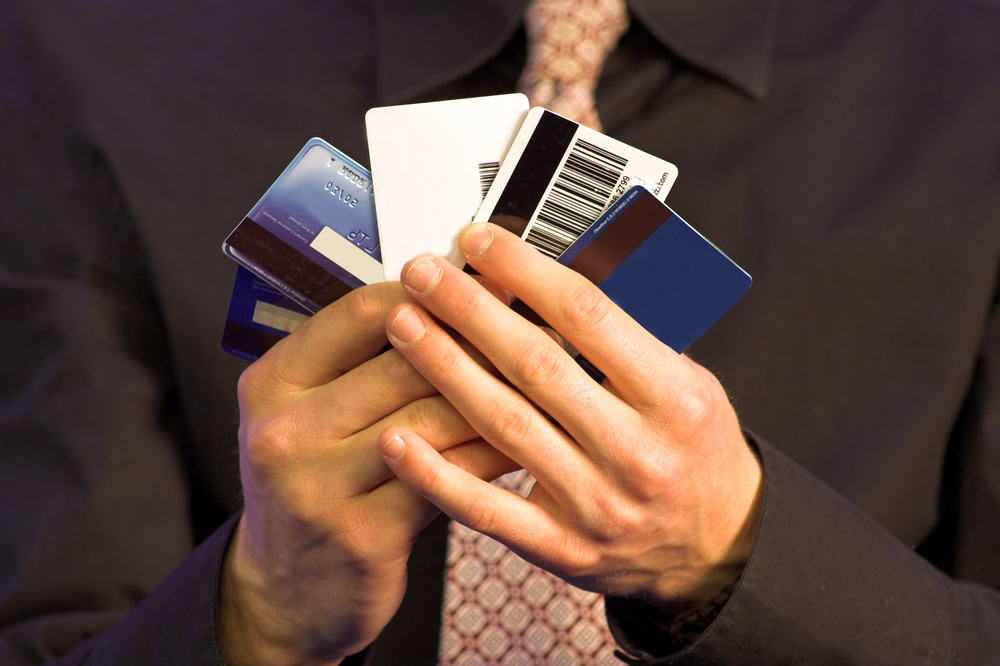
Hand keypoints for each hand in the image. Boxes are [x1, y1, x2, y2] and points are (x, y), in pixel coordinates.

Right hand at [219, 282, 514, 665]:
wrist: (286, 592)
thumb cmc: (315, 485)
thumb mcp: (310, 414)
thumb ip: (365, 363)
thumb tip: (458, 302)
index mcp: (272, 382)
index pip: (361, 313)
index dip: (432, 291)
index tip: (485, 281)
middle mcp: (284, 429)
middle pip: (405, 361)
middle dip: (481, 339)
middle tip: (539, 324)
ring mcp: (319, 484)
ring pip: (433, 416)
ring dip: (499, 392)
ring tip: (548, 377)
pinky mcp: (364, 532)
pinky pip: (448, 475)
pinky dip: (492, 451)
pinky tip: (527, 437)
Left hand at [378, 224, 762, 611]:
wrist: (719, 547)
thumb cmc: (696, 451)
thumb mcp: (690, 382)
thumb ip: (627, 337)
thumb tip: (549, 278)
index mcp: (674, 398)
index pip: (588, 316)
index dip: (525, 271)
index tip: (479, 242)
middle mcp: (635, 451)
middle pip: (534, 365)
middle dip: (469, 310)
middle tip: (422, 274)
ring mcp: (596, 504)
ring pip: (503, 425)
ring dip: (444, 369)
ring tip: (403, 325)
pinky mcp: (562, 548)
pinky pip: (487, 510)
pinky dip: (436, 475)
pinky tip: (395, 438)